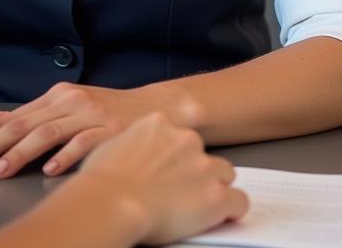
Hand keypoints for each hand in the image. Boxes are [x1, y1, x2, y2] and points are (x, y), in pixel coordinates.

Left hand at [0, 81, 203, 177]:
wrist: (158, 110)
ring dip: (19, 154)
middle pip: (20, 125)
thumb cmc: (110, 114)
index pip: (8, 120)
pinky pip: (83, 144)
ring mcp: (89, 115)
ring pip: (46, 133)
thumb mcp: (67, 108)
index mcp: (54, 99)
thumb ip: (33, 116)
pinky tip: (49, 169)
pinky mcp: (110, 130)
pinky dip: (65, 157)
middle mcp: (68, 102)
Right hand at [74, 111, 247, 244]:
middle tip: (182, 192)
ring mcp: (203, 167)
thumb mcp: (112, 144)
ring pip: (225, 175)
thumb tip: (132, 153)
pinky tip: (219, 217)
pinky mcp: (216, 196)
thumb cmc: (103, 179)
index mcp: (160, 124)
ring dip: (214, 188)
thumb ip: (132, 143)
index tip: (172, 173)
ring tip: (197, 206)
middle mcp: (185, 139)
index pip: (181, 138)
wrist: (111, 201)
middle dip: (198, 173)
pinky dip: (231, 211)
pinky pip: (238, 201)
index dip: (178, 159)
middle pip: (205, 155)